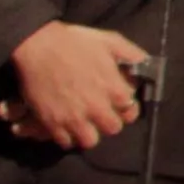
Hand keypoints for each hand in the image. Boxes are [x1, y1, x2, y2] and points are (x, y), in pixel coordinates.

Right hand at [3, 20, 150, 149]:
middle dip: (108, 122)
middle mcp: (97, 107)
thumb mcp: (110, 41)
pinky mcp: (52, 123)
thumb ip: (132, 54)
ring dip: (88, 133)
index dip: (126, 108)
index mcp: (114, 89)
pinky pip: (65, 142)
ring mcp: (74, 117)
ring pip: (90, 141)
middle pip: (112, 129)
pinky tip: (67, 125)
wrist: (37, 45)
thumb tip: (145, 64)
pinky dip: (67, 137)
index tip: (119, 104)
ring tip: (84, 123)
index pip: (130, 112)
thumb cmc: (74, 41)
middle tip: (100, 113)